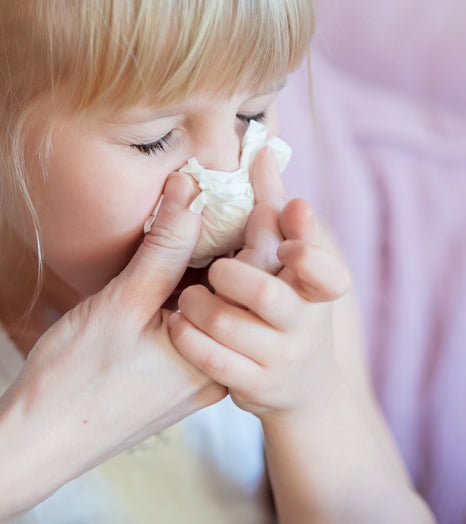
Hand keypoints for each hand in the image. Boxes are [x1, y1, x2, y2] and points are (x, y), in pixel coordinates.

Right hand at [0, 173, 226, 514]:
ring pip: (226, 305)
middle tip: (245, 198)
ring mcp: (204, 373)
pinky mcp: (184, 373)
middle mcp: (222, 367)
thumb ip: (165, 248)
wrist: (38, 441)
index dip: (259, 231)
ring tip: (219, 219)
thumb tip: (191, 192)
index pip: (258, 282)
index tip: (258, 193)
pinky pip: (206, 320)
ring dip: (223, 262)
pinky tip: (194, 257)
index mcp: (220, 355)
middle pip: (247, 292)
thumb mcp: (123, 303)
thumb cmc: (75, 379)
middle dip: (245, 243)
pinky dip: (202, 287)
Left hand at [168, 147, 351, 415]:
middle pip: (266, 293)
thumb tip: (262, 150)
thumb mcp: (287, 259)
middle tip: (215, 267)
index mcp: (319, 289)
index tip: (289, 213)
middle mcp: (307, 324)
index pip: (328, 267)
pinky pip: (212, 361)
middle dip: (231, 274)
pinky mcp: (254, 386)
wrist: (300, 385)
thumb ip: (273, 206)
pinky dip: (189, 337)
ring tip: (185, 296)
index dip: (307, 242)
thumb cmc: (286, 303)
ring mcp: (282, 358)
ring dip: (198, 304)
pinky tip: (176, 323)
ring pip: (229, 325)